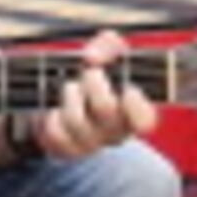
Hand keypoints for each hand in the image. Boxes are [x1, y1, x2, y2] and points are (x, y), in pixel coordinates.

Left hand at [32, 39, 157, 156]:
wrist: (62, 101)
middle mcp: (115, 132)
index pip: (144, 121)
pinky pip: (56, 133)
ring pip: (77, 120)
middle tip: (90, 72)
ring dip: (71, 95)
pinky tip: (56, 110)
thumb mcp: (108, 55)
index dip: (136, 106)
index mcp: (134, 112)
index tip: (128, 88)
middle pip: (105, 109)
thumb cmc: (95, 78)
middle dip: (93, 82)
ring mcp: (91, 143)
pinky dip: (53, 116)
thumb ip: (108, 46)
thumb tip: (92, 57)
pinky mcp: (66, 149)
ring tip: (71, 87)